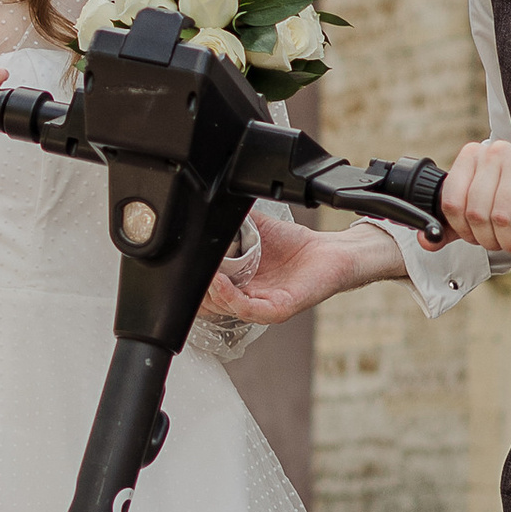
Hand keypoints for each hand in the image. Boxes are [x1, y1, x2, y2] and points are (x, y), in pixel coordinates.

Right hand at [204, 211, 394, 324]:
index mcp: (239, 283)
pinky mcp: (279, 309)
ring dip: (211, 291)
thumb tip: (211, 201)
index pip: (205, 291)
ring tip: (204, 273)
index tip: (181, 264)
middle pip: (211, 302)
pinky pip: (250, 310)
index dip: (191, 280)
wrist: (329, 251)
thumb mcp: (257, 228)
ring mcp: (262, 306)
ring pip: (226, 307)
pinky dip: (232, 298)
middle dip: (198, 285)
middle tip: (191, 267)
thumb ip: (233, 220)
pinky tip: (222, 283)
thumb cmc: (295, 246)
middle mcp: (248, 298)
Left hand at [438, 138, 510, 260]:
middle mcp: (498, 151)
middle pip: (475, 211)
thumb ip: (454, 226)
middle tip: (503, 242)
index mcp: (476, 156)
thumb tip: (426, 239)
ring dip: (509, 241)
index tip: (477, 236)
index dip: (462, 229)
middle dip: (488, 239)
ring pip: (499, 215)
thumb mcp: (485, 217)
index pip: (451, 200)